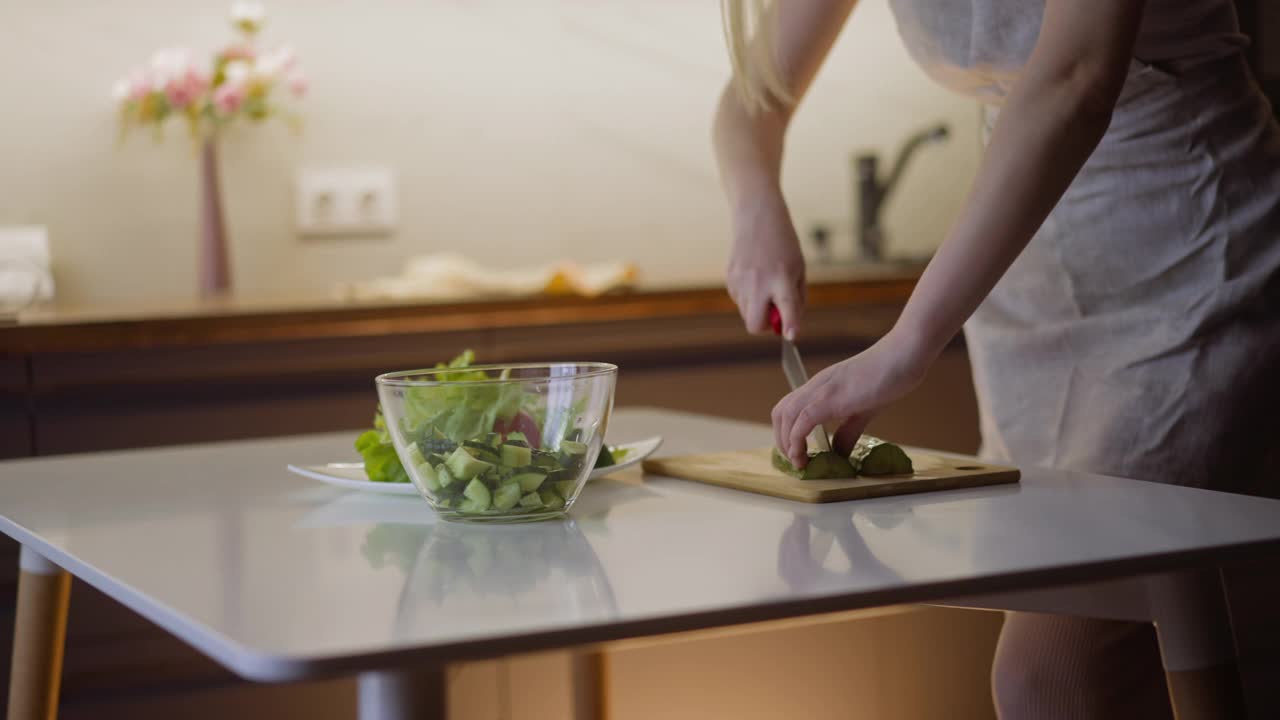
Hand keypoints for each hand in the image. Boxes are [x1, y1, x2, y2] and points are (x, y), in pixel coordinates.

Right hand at [726, 190, 805, 337]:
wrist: (756, 216)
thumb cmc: (783, 244)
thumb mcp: (798, 269)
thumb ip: (796, 299)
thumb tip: (786, 326)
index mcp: (782, 278)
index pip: (787, 308)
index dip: (790, 325)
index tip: (792, 337)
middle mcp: (759, 282)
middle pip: (755, 325)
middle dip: (765, 326)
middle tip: (774, 313)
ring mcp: (741, 282)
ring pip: (747, 314)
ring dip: (758, 309)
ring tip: (765, 284)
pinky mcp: (730, 278)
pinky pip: (740, 300)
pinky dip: (749, 296)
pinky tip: (754, 275)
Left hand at [772, 330, 931, 466]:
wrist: (905, 353)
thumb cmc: (889, 376)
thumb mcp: (865, 410)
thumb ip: (849, 431)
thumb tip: (838, 453)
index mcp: (822, 387)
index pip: (790, 408)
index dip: (786, 432)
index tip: (797, 453)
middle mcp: (816, 386)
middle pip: (780, 412)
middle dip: (781, 439)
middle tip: (795, 460)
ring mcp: (822, 390)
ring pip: (786, 415)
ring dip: (786, 442)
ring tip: (799, 462)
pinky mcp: (832, 397)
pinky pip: (803, 419)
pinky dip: (797, 439)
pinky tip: (805, 455)